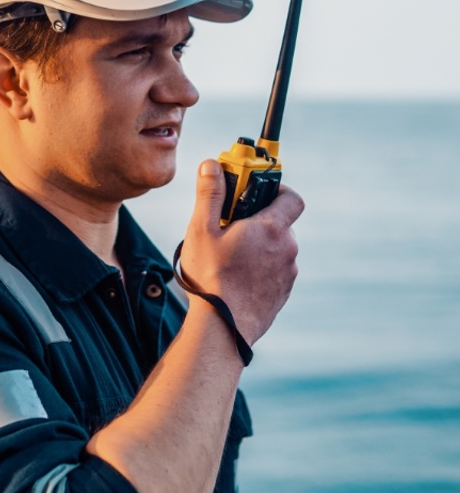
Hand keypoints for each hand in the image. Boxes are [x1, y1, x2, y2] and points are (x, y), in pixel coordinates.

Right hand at [178, 160, 303, 345]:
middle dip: (257, 220)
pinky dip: (261, 268)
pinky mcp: (283, 293)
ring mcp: (288, 273)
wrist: (223, 327)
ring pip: (277, 248)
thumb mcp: (202, 230)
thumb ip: (210, 194)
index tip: (253, 192)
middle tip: (230, 227)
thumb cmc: (211, 277)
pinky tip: (237, 277)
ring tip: (229, 256)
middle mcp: (287, 249)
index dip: (276, 189)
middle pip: (279, 223)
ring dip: (259, 246)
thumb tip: (211, 165)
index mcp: (271, 228)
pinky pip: (275, 270)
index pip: (290, 196)